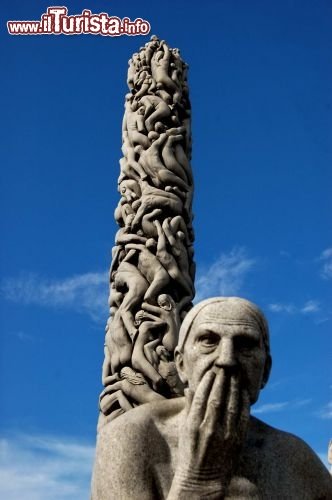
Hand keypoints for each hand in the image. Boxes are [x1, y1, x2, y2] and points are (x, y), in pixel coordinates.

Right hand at [169, 369, 249, 498]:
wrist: (201, 482)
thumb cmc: (189, 454)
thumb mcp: (184, 430)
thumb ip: (188, 408)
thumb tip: (189, 388)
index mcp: (193, 425)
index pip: (201, 397)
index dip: (208, 382)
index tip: (212, 371)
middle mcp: (208, 428)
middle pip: (217, 398)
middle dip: (222, 380)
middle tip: (226, 367)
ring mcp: (224, 435)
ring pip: (231, 405)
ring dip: (234, 388)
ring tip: (236, 374)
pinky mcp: (236, 442)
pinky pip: (242, 418)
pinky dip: (244, 404)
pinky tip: (244, 393)